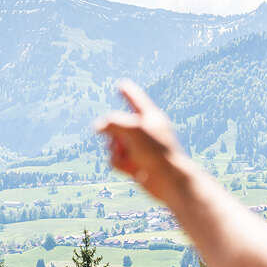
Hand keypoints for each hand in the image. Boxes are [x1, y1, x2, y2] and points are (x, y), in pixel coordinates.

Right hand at [94, 79, 186, 201]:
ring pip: (112, 143)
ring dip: (115, 150)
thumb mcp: (132, 129)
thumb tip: (97, 127)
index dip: (128, 92)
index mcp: (150, 117)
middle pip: (116, 124)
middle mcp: (144, 131)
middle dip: (113, 133)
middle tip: (120, 140)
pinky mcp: (133, 163)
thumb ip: (112, 122)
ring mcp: (138, 148)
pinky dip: (119, 164)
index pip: (136, 100)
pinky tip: (132, 170)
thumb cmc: (157, 152)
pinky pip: (114, 159)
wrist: (170, 181)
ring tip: (130, 157)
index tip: (122, 85)